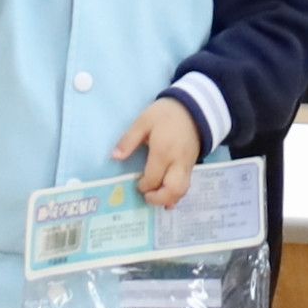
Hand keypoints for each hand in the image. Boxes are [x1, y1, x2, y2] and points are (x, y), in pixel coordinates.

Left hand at [113, 92, 206, 209]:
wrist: (193, 107)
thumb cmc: (165, 114)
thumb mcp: (144, 121)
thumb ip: (129, 140)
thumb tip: (114, 157)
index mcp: (163, 151)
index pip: (153, 178)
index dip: (143, 186)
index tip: (136, 183)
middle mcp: (178, 162)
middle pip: (173, 190)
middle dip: (158, 199)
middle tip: (146, 197)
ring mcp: (187, 165)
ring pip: (182, 190)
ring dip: (169, 198)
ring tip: (156, 198)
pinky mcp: (192, 165)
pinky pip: (186, 185)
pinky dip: (176, 193)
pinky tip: (167, 197)